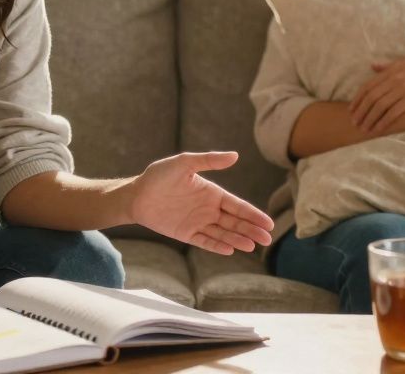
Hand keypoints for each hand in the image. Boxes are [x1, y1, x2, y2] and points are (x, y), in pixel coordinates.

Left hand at [128, 152, 273, 254]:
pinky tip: (229, 250)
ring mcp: (198, 222)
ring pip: (223, 233)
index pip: (237, 206)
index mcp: (212, 193)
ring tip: (251, 246)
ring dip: (237, 239)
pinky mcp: (186, 234)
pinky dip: (217, 246)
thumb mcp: (184, 163)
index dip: (253, 214)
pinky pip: (205, 241)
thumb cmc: (159, 176)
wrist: (136, 194)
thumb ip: (209, 160)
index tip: (268, 223)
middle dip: (251, 230)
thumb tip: (235, 155)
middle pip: (235, 222)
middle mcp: (208, 209)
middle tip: (267, 238)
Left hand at [351, 55, 404, 135]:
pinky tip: (379, 129)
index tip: (350, 110)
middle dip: (360, 111)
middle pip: (370, 97)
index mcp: (391, 70)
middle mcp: (394, 78)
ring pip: (380, 105)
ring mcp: (404, 87)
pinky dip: (384, 121)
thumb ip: (388, 66)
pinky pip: (395, 111)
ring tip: (363, 129)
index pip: (367, 86)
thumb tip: (372, 66)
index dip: (357, 99)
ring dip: (370, 118)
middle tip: (353, 123)